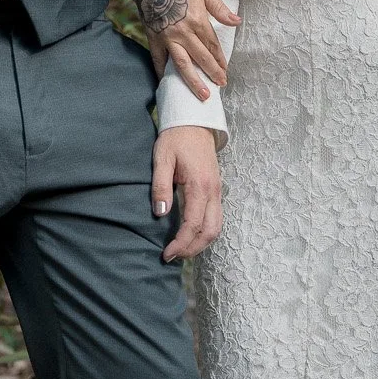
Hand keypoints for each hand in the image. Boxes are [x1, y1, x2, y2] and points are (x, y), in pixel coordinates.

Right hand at [116, 0, 238, 102]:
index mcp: (198, 20)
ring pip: (183, 65)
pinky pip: (159, 60)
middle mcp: (183, 32)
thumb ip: (219, 9)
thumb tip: (236, 22)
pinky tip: (168, 84)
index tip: (226, 70)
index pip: (212, 45)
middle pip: (202, 58)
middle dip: (213, 73)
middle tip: (221, 85)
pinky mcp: (153, 38)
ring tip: (203, 95)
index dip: (220, 59)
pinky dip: (163, 73)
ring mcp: (167, 37)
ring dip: (194, 81)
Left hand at [152, 126, 222, 261]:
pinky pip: (216, 218)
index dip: (180, 243)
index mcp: (199, 184)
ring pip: (216, 227)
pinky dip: (205, 232)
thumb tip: (160, 214)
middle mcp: (213, 191)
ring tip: (181, 250)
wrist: (195, 122)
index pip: (193, 224)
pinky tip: (191, 235)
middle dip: (192, 249)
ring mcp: (218, 191)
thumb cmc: (176, 138)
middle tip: (173, 256)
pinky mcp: (216, 190)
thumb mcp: (162, 158)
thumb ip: (161, 186)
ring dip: (201, 243)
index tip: (167, 254)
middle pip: (210, 231)